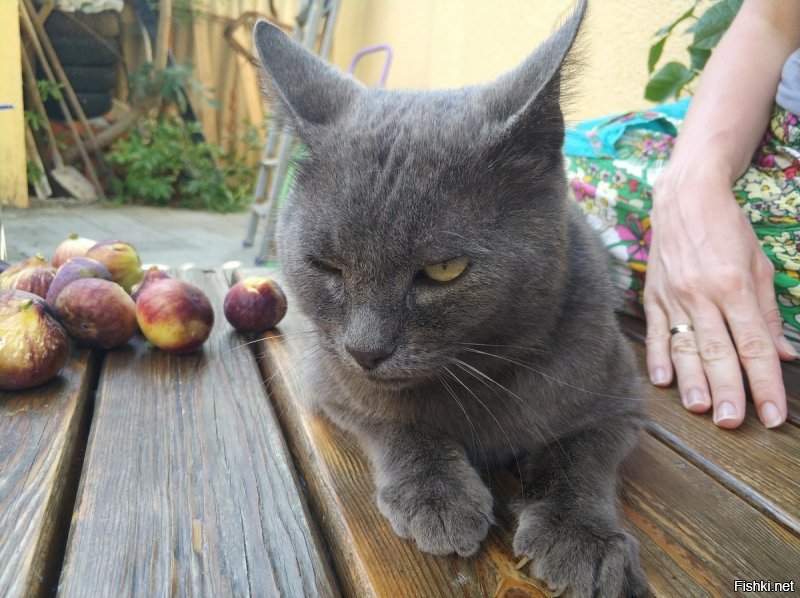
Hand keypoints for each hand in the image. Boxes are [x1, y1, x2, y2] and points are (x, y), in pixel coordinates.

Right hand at [643, 167, 795, 427]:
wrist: (684, 196)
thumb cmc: (727, 227)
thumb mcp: (759, 264)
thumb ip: (769, 313)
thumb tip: (784, 355)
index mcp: (734, 286)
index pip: (753, 344)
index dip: (765, 382)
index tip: (774, 413)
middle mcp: (702, 294)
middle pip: (718, 352)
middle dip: (729, 391)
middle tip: (734, 424)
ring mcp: (674, 296)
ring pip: (684, 347)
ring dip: (693, 381)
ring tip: (702, 409)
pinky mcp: (653, 295)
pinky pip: (656, 331)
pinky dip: (658, 356)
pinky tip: (662, 381)